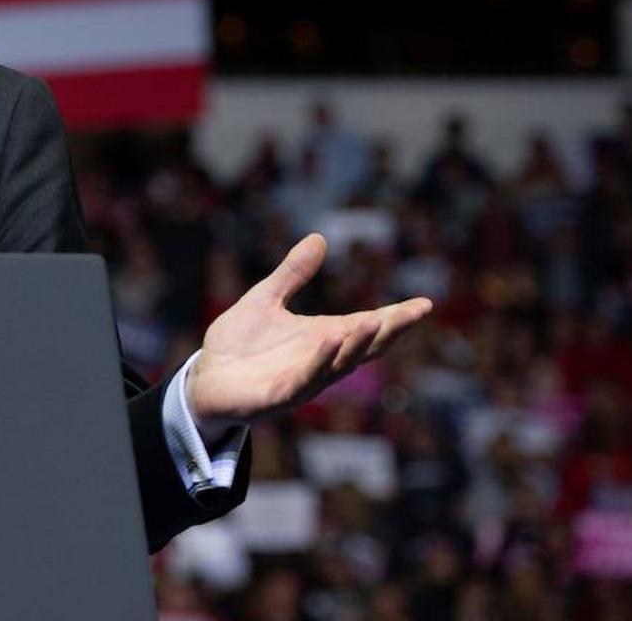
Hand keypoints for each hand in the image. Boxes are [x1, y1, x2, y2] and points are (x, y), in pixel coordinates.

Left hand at [187, 234, 432, 423]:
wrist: (206, 378)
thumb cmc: (240, 344)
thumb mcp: (266, 298)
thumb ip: (293, 273)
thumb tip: (319, 237)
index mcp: (324, 338)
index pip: (367, 326)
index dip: (396, 317)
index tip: (425, 302)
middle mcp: (321, 360)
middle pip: (364, 347)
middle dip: (390, 331)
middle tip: (416, 312)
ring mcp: (303, 380)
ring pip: (339, 365)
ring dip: (357, 345)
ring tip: (375, 322)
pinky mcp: (279, 395)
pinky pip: (304, 380)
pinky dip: (318, 362)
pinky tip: (329, 341)